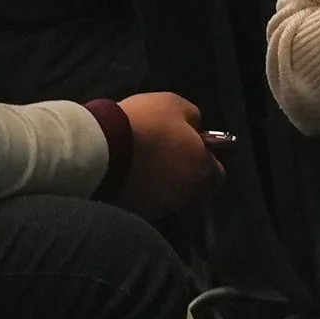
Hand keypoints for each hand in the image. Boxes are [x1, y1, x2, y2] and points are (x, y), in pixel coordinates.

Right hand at [111, 92, 221, 218]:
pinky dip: (137, 188)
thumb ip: (192, 118)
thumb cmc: (146, 124)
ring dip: (157, 179)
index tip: (190, 143)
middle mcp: (185, 197)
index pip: (216, 174)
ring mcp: (158, 209)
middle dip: (180, 169)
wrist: (102, 149)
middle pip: (189, 185)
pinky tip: (124, 170)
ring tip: (138, 157)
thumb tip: (194, 128)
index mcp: (203, 172)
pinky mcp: (133, 213)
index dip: (204, 157)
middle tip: (161, 148)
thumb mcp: (175, 105)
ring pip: (164, 194)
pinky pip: (141, 199)